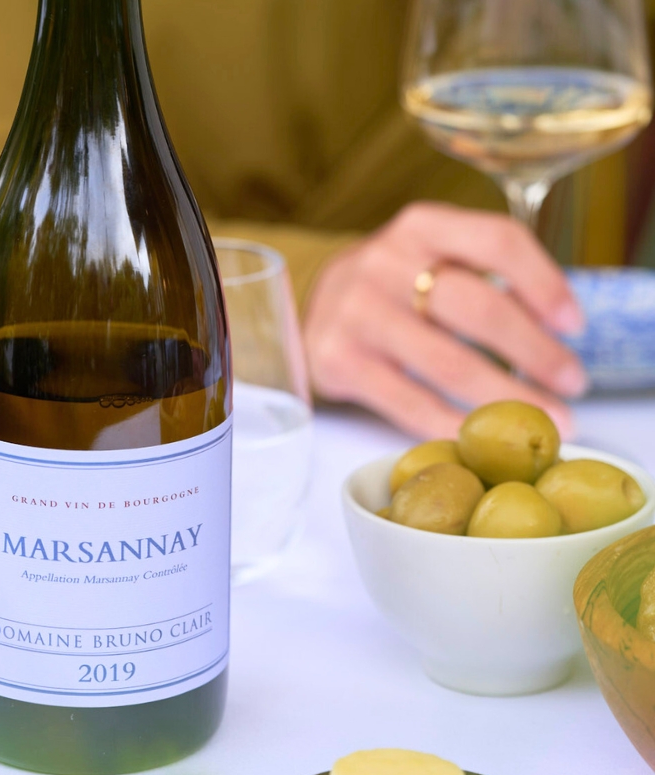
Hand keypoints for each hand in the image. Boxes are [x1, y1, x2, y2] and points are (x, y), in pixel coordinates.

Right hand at [303, 202, 586, 438]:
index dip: (545, 284)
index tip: (575, 325)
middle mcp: (384, 263)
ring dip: (506, 397)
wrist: (310, 311)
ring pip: (448, 363)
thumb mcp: (426, 258)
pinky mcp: (338, 362)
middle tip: (572, 386)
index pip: (498, 241)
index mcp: (420, 226)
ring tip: (544, 419)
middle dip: (536, 353)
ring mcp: (357, 314)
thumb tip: (554, 332)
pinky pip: (409, 403)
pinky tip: (482, 437)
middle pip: (478, 308)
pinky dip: (453, 424)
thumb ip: (480, 276)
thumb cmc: (389, 289)